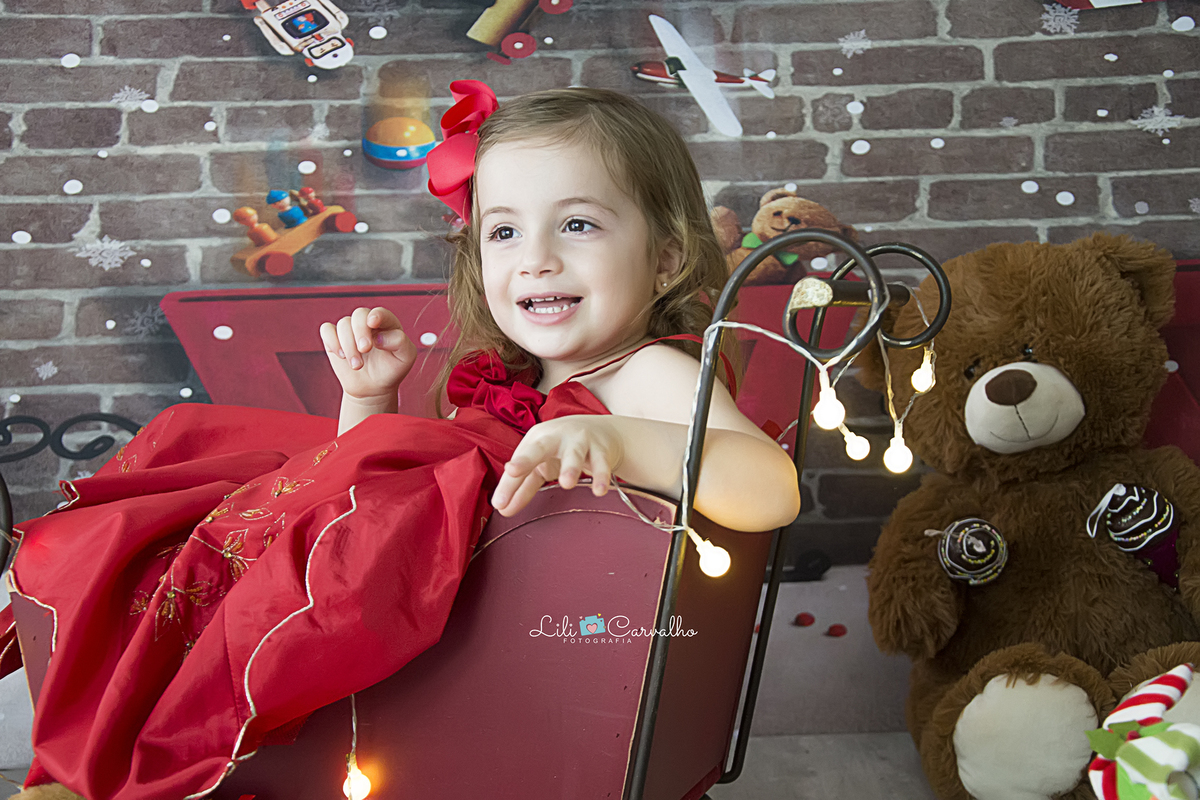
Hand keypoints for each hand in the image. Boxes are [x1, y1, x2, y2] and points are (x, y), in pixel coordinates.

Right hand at [319, 306, 417, 401]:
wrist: (374, 387)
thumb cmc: (392, 369)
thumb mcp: (406, 357)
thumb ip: (399, 342)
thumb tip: (379, 337)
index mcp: (387, 323)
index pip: (380, 312)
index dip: (376, 315)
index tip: (373, 323)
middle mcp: (367, 322)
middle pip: (359, 314)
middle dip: (360, 332)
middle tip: (365, 350)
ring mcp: (350, 329)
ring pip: (343, 324)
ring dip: (349, 345)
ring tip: (357, 366)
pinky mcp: (335, 338)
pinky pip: (327, 330)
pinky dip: (332, 341)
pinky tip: (341, 355)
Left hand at [491, 416, 624, 516]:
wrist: (602, 431)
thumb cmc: (562, 449)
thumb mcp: (541, 465)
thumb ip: (522, 487)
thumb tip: (503, 510)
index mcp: (536, 440)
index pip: (519, 464)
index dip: (508, 484)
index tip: (499, 503)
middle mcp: (555, 437)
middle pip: (538, 448)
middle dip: (526, 459)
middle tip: (513, 471)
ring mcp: (579, 441)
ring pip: (573, 454)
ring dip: (569, 468)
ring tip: (566, 483)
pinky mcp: (601, 449)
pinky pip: (601, 464)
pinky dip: (601, 476)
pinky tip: (598, 490)